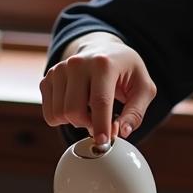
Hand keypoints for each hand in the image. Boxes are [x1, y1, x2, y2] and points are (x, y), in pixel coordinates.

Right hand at [41, 35, 155, 144]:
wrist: (103, 49)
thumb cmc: (126, 70)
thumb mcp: (144, 87)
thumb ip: (136, 112)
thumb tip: (122, 132)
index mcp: (103, 64)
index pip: (99, 102)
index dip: (101, 126)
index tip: (103, 143)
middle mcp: (77, 63)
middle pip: (73, 111)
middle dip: (87, 125)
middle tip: (100, 121)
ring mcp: (60, 69)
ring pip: (59, 113)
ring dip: (75, 121)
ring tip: (89, 112)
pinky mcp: (48, 77)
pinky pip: (49, 112)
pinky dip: (63, 117)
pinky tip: (77, 107)